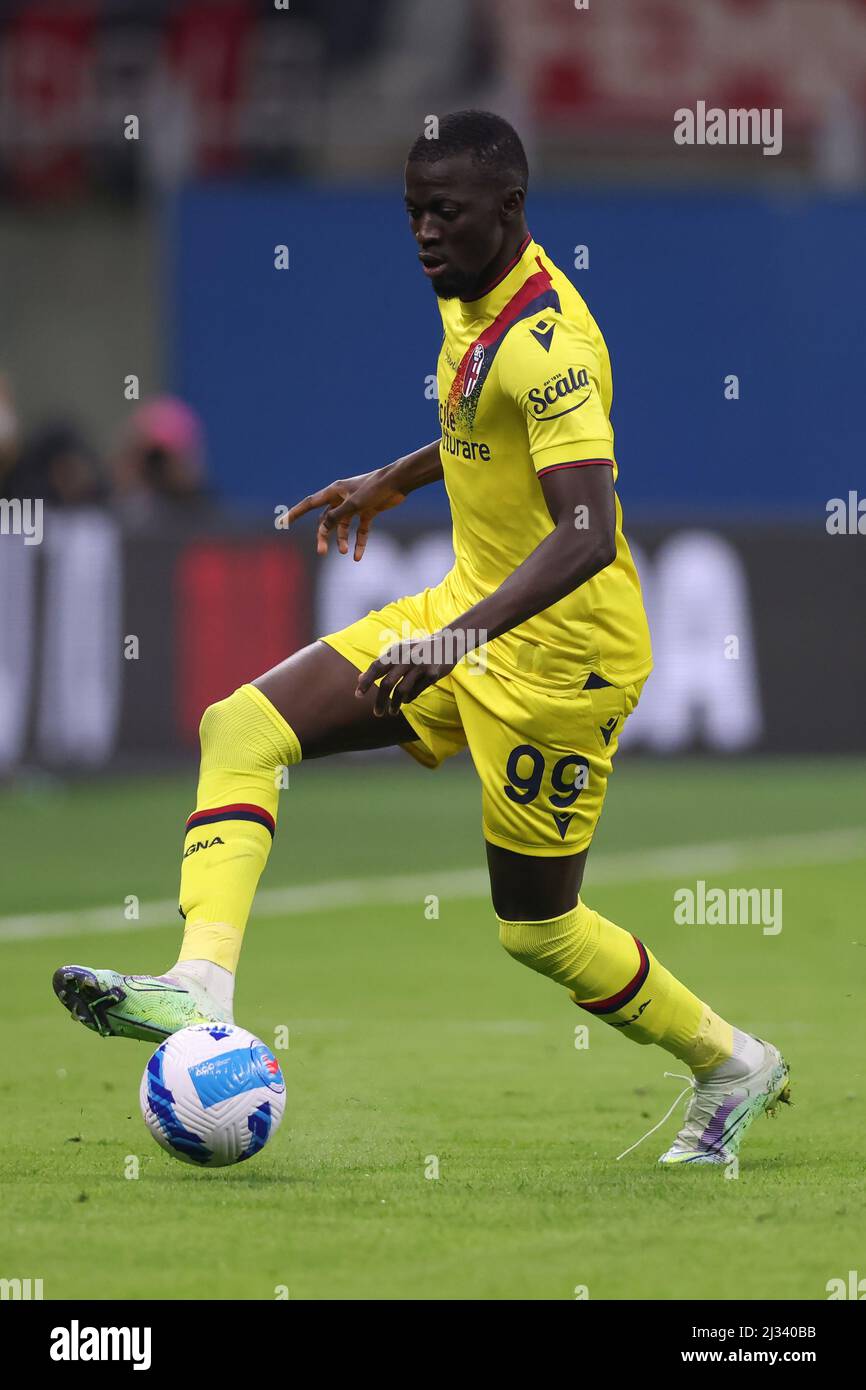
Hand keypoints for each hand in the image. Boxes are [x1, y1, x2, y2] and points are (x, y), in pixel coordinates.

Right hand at [282, 468, 405, 559]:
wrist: (397, 483)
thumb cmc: (374, 489)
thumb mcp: (353, 505)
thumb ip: (336, 516)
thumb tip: (323, 527)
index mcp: (334, 491)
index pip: (309, 504)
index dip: (295, 513)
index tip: (282, 523)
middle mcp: (341, 498)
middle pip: (325, 520)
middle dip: (323, 536)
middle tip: (321, 552)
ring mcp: (354, 505)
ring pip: (342, 526)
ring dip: (342, 540)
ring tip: (345, 552)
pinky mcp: (367, 511)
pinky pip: (359, 530)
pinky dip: (359, 542)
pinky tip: (358, 556)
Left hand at [355, 634, 456, 715]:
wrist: (448, 642)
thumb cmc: (418, 650)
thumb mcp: (399, 652)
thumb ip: (381, 665)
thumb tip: (359, 679)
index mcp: (396, 650)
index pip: (377, 667)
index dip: (366, 682)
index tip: (358, 695)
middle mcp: (407, 657)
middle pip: (387, 683)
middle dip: (380, 701)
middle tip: (377, 713)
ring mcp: (420, 665)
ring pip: (402, 691)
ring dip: (395, 704)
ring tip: (392, 712)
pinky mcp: (432, 674)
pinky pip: (416, 692)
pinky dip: (409, 698)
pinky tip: (406, 700)